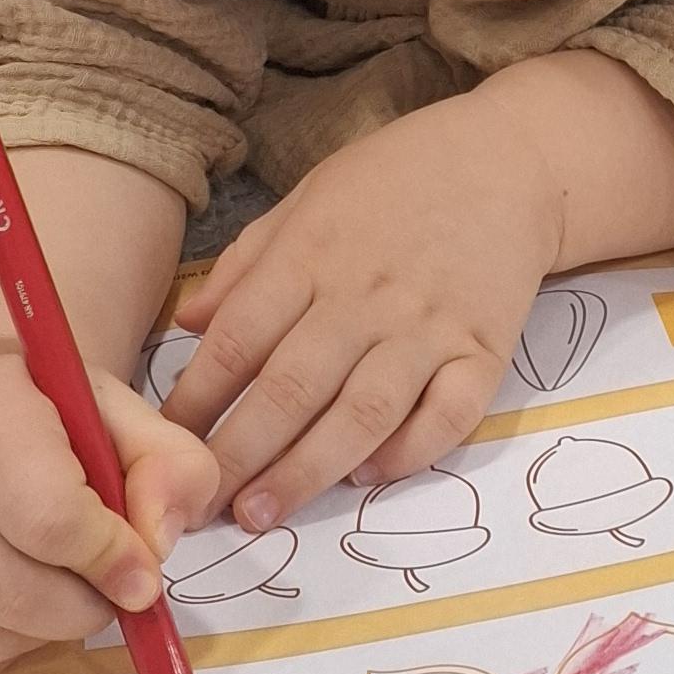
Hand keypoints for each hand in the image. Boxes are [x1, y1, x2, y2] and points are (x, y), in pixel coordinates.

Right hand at [0, 343, 222, 673]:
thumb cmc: (58, 423)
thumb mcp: (132, 422)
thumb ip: (173, 472)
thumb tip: (152, 551)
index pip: (47, 519)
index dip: (109, 560)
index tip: (143, 574)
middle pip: (13, 594)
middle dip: (84, 610)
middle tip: (108, 591)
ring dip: (47, 634)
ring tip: (60, 586)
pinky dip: (3, 653)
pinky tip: (14, 604)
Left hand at [161, 96, 565, 525]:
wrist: (508, 160)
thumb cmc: (397, 179)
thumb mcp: (308, 198)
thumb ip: (248, 264)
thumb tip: (186, 324)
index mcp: (310, 256)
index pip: (238, 341)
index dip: (196, 400)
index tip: (165, 444)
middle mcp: (366, 297)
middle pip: (291, 388)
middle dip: (238, 454)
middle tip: (200, 503)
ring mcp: (429, 327)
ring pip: (362, 414)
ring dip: (306, 471)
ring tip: (262, 513)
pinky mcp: (484, 351)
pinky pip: (447, 416)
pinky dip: (408, 453)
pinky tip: (367, 477)